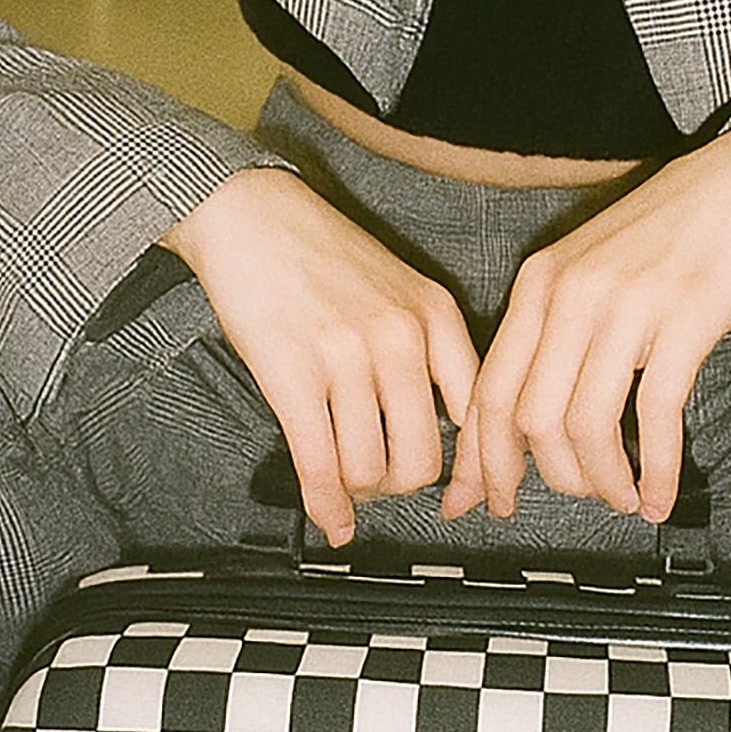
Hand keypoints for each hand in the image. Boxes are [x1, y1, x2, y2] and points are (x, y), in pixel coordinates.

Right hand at [161, 167, 479, 545]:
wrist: (251, 214)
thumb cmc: (322, 254)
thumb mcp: (401, 290)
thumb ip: (430, 352)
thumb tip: (445, 433)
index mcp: (436, 315)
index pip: (479, 416)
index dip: (479, 474)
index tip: (473, 503)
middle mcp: (401, 336)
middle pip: (422, 459)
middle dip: (398, 488)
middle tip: (379, 485)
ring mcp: (348, 355)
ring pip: (368, 469)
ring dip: (354, 492)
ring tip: (343, 480)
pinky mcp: (294, 372)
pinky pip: (319, 464)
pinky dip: (324, 505)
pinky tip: (327, 518)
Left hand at [441, 120, 730, 526]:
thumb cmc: (673, 228)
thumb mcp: (591, 266)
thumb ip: (556, 329)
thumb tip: (532, 415)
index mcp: (539, 282)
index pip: (490, 388)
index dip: (483, 458)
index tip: (484, 500)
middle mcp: (571, 293)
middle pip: (529, 417)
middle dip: (546, 477)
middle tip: (574, 499)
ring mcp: (626, 306)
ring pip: (585, 424)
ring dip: (602, 479)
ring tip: (622, 497)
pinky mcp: (683, 320)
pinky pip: (656, 416)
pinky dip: (656, 470)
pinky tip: (660, 495)